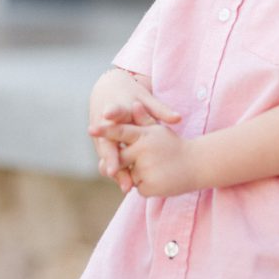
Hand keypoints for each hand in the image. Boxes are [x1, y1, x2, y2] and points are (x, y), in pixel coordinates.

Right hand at [88, 69, 179, 190]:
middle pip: (106, 142)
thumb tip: (178, 119)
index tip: (109, 117)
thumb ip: (160, 110)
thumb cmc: (130, 95)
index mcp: (117, 107)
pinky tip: (126, 186)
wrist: (108, 90)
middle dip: (109, 158)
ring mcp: (100, 135)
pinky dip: (116, 171)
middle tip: (114, 172)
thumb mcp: (144, 98)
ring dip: (114, 171)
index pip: (114, 112)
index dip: (112, 115)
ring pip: (106, 155)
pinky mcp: (101, 143)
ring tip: (126, 187)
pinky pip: (108, 159)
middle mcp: (104, 123)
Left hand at [89, 121, 196, 197]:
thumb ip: (143, 121)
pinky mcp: (149, 186)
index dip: (105, 130)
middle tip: (141, 160)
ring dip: (137, 175)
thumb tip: (135, 104)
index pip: (120, 131)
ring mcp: (146, 169)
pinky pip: (138, 187)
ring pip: (129, 174)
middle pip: (120, 158)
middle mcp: (144, 150)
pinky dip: (145, 186)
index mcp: (145, 135)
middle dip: (125, 162)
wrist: (197, 164)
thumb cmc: (174, 146)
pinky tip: (159, 179)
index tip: (91, 129)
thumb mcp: (159, 132)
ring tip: (156, 169)